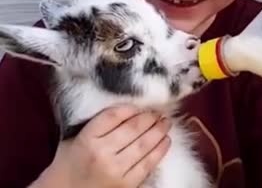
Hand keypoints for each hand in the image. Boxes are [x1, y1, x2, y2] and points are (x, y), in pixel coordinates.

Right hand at [39, 105, 171, 187]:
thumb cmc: (71, 164)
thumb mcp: (75, 138)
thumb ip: (97, 123)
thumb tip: (129, 107)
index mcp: (86, 139)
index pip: (114, 115)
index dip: (131, 108)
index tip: (140, 105)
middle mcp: (101, 154)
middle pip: (133, 128)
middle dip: (150, 118)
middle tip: (159, 112)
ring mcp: (116, 170)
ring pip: (144, 145)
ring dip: (159, 131)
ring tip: (166, 123)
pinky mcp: (127, 185)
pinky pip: (149, 163)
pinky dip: (160, 150)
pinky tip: (166, 141)